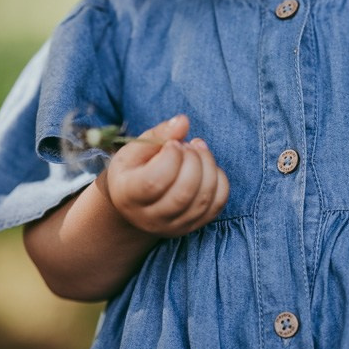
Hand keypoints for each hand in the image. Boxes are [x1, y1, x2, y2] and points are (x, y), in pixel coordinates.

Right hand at [106, 114, 228, 237]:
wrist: (136, 204)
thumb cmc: (134, 170)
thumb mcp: (136, 149)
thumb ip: (159, 134)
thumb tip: (184, 121)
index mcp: (129, 195)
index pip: (155, 182)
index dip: (171, 157)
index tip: (172, 144)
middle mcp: (150, 218)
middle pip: (183, 193)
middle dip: (193, 160)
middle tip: (187, 145)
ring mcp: (175, 226)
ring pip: (204, 199)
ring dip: (208, 166)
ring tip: (197, 150)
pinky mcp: (194, 225)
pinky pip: (218, 203)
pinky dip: (218, 179)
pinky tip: (206, 166)